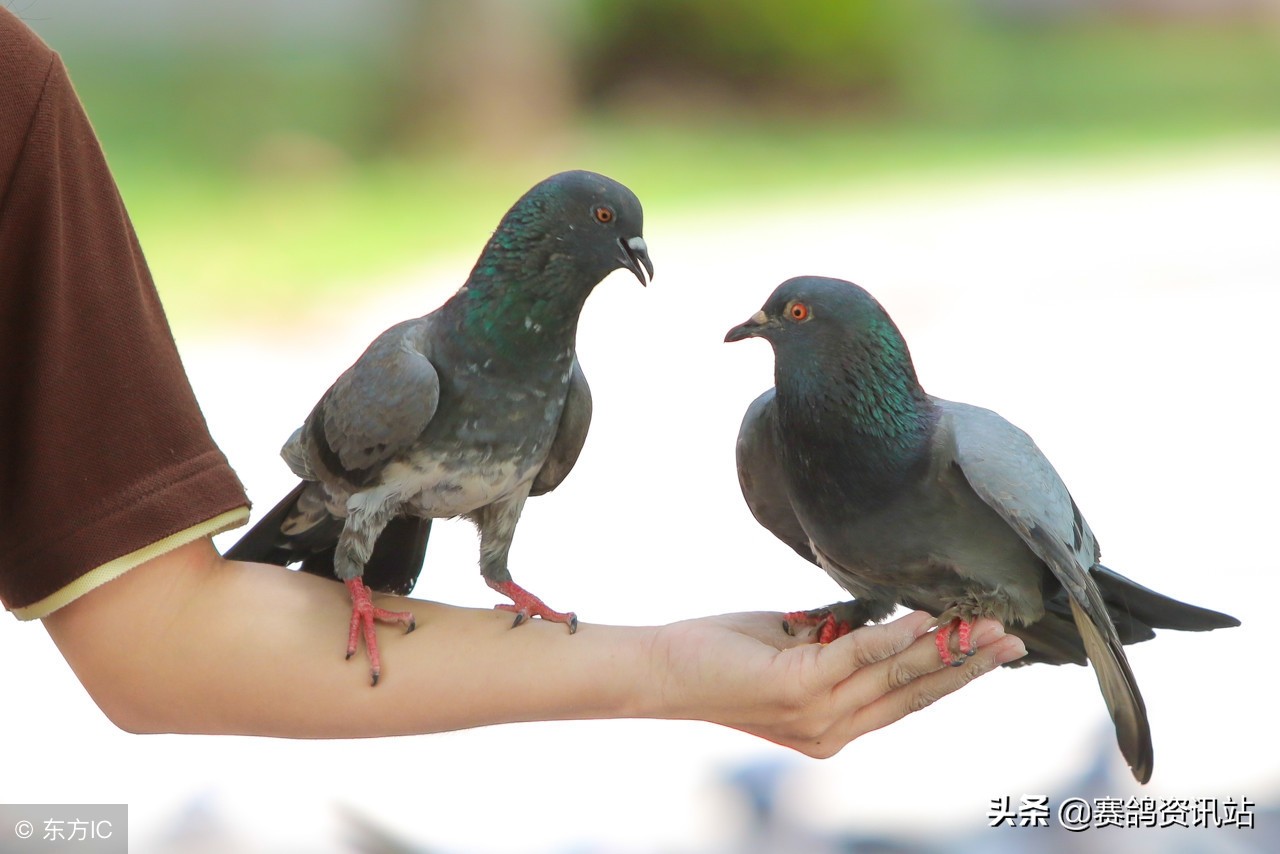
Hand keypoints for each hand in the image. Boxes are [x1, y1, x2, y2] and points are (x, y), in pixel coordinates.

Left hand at [646, 609, 1024, 756]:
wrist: (662, 671)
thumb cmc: (722, 655)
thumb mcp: (791, 646)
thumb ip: (836, 637)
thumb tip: (880, 611)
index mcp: (833, 726)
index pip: (907, 701)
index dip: (953, 675)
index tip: (993, 650)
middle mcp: (831, 731)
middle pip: (915, 695)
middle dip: (968, 666)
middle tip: (1012, 639)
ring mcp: (815, 715)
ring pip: (895, 677)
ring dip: (945, 649)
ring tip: (983, 624)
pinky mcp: (796, 690)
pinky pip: (856, 656)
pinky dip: (894, 636)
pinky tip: (925, 618)